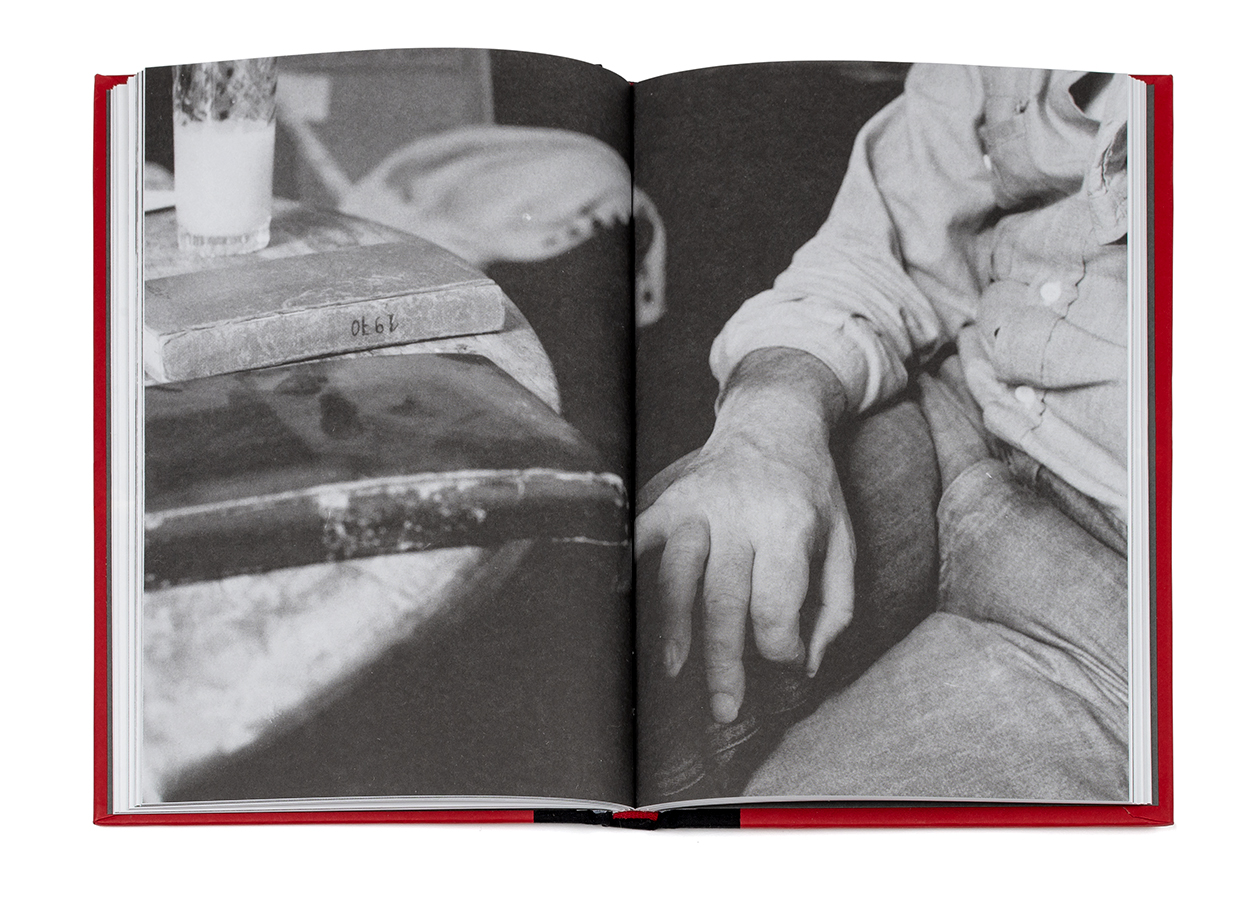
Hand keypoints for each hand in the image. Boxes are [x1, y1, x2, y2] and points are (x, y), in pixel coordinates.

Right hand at [635, 349, 856, 722]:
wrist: (775, 418)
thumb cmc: (813, 489)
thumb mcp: (845, 541)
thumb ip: (836, 608)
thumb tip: (808, 667)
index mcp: (790, 527)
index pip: (776, 605)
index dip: (780, 647)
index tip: (784, 661)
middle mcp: (741, 516)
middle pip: (726, 601)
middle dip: (724, 663)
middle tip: (725, 710)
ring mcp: (697, 505)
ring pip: (678, 575)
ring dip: (674, 627)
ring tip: (674, 672)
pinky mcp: (667, 498)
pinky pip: (640, 539)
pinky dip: (628, 571)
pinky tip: (622, 605)